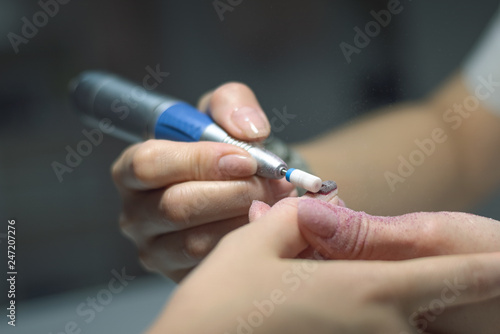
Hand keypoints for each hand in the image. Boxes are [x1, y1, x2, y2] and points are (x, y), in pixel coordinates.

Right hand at [111, 83, 294, 281]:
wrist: (242, 187)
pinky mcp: (178, 275)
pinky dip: (246, 246)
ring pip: (195, 242)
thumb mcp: (224, 113)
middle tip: (275, 184)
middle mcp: (136, 213)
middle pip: (176, 207)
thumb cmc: (225, 149)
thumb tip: (247, 130)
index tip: (245, 159)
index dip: (198, 160)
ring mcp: (155, 249)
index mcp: (134, 169)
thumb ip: (232, 105)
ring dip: (244, 220)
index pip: (149, 164)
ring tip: (278, 202)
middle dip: (234, 193)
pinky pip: (213, 266)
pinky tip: (267, 226)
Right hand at [147, 198, 499, 333]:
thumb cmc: (219, 309)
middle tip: (336, 268)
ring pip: (397, 321)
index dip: (491, 269)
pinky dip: (365, 320)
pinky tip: (311, 313)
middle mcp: (381, 331)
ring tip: (308, 293)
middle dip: (408, 281)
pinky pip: (377, 333)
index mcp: (368, 291)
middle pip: (420, 300)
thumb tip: (317, 208)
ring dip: (382, 304)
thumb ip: (301, 220)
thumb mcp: (254, 248)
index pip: (457, 278)